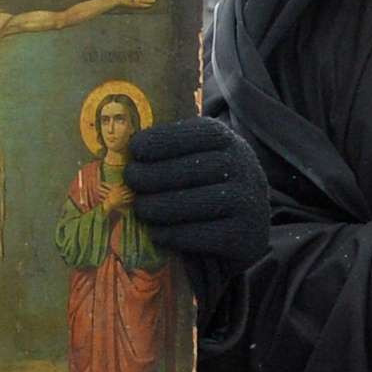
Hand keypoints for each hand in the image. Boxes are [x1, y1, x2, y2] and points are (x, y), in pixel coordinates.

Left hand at [119, 116, 270, 271]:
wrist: (246, 231)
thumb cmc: (206, 188)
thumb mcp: (198, 161)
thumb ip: (170, 153)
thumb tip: (121, 147)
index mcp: (228, 141)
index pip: (199, 134)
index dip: (165, 139)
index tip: (134, 149)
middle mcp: (245, 167)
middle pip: (198, 168)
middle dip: (157, 174)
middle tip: (130, 180)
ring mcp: (250, 202)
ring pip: (201, 202)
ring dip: (163, 206)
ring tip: (140, 209)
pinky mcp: (248, 237)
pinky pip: (207, 235)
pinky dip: (177, 235)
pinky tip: (157, 234)